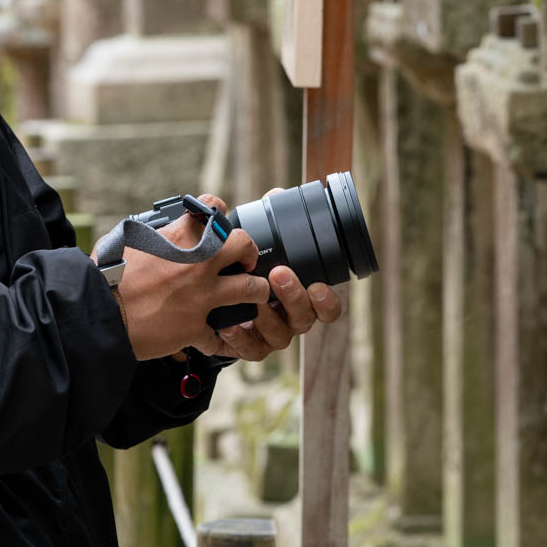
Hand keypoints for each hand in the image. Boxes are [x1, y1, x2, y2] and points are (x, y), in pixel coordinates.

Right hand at [100, 194, 269, 360]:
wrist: (99, 315)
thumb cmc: (105, 276)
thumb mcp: (125, 240)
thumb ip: (147, 234)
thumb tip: (150, 230)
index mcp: (178, 237)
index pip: (213, 208)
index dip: (219, 212)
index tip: (220, 222)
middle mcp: (197, 263)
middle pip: (243, 244)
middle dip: (249, 251)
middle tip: (245, 260)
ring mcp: (200, 296)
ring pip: (250, 289)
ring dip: (256, 291)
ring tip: (254, 295)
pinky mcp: (195, 327)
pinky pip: (219, 336)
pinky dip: (219, 340)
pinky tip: (216, 339)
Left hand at [198, 188, 344, 362]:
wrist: (218, 298)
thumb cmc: (249, 266)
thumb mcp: (263, 244)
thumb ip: (273, 221)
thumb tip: (277, 195)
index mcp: (303, 297)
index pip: (328, 307)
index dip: (327, 300)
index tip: (318, 285)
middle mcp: (292, 319)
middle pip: (304, 318)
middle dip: (293, 296)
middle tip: (278, 274)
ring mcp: (272, 336)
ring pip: (280, 336)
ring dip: (267, 317)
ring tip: (251, 301)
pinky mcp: (249, 348)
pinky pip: (250, 351)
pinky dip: (241, 339)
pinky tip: (229, 324)